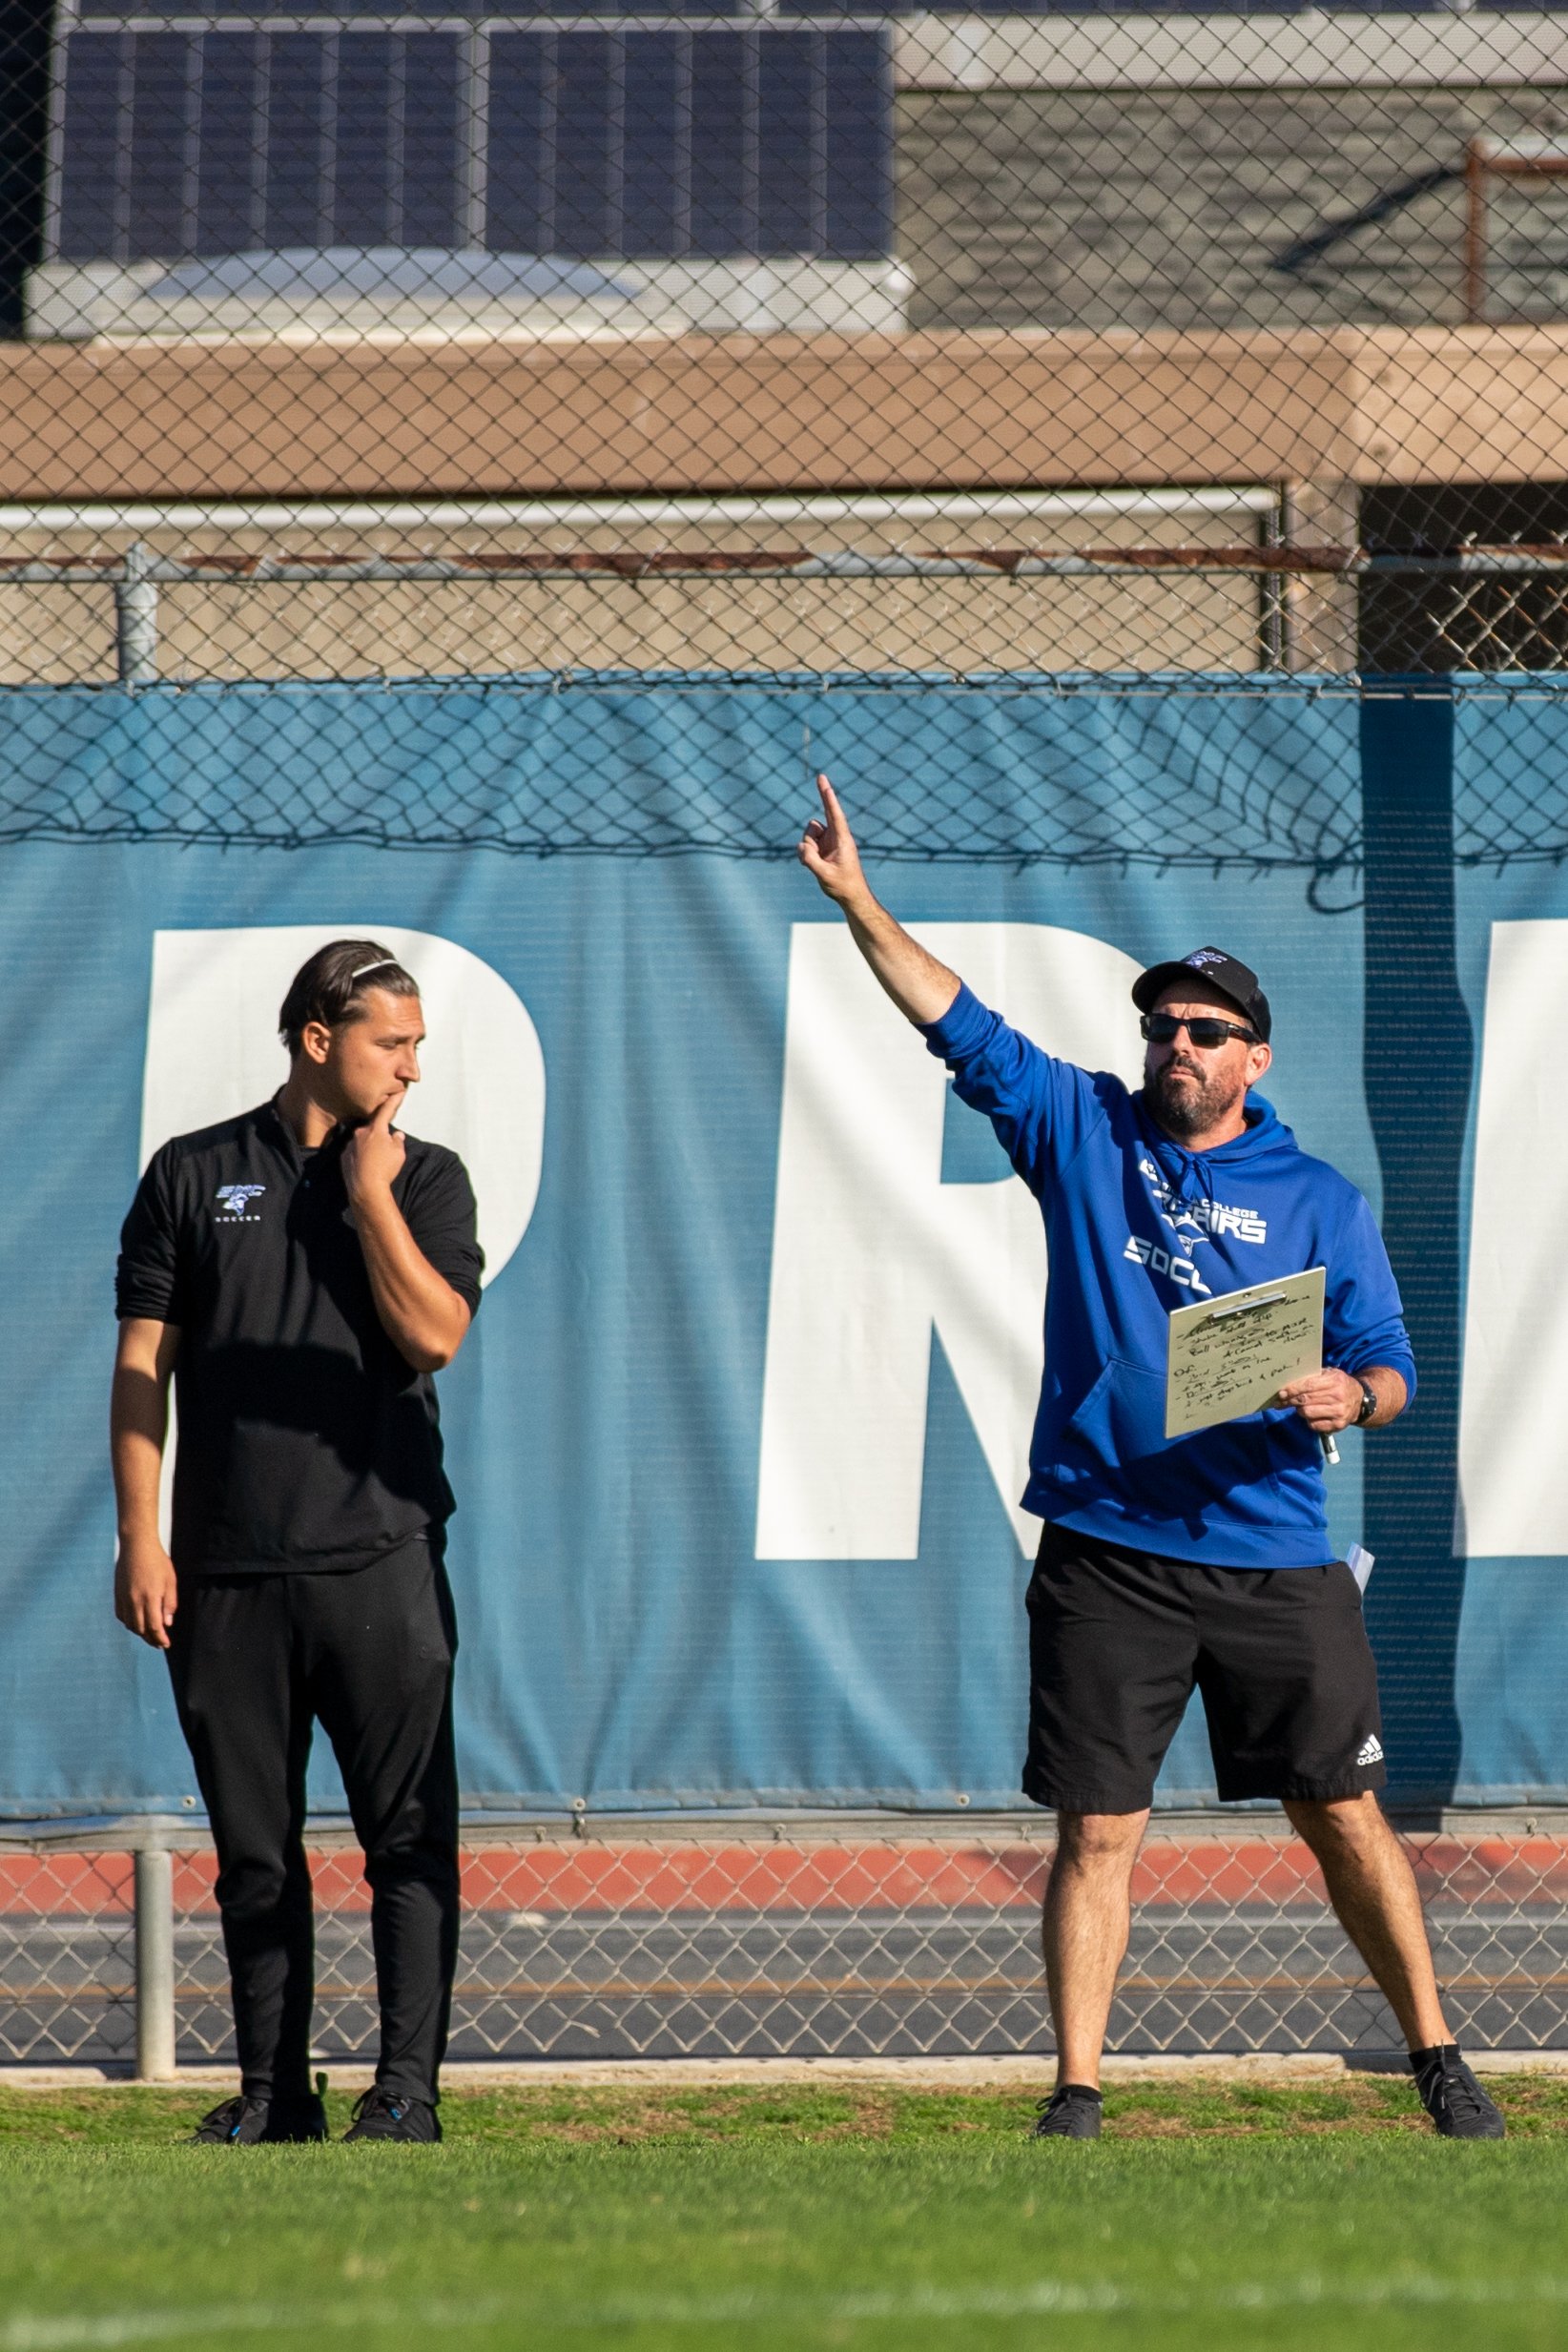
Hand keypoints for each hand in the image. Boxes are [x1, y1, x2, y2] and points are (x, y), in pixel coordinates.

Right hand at [115, 1535, 177, 1649]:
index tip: (166, 1644)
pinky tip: (137, 1622)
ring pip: (130, 1624)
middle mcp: (134, 1601)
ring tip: (150, 1634)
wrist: (136, 1546)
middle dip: (151, 1639)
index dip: (160, 1639)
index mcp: (150, 1598)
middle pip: (141, 1629)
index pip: (154, 1627)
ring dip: (140, 1632)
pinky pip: (121, 1615)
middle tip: (159, 1642)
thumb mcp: (170, 1581)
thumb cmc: (157, 1561)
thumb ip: (169, 1603)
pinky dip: (129, 1622)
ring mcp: (123, 1598)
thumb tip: (167, 1623)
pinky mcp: (117, 1594)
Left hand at [342, 1093, 406, 1204]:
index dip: (394, 1101)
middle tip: (388, 1147)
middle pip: (373, 1128)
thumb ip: (397, 1141)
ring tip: (377, 1162)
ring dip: (370, 1146)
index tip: (399, 1092)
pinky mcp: (344, 1157)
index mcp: (375, 1130)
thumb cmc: (385, 1169)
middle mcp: (360, 1134)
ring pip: (363, 1141)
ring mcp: (350, 1145)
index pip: (386, 1111)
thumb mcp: (399, 1153)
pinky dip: (361, 1155)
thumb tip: (397, 1135)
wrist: (366, 1189)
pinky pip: (355, 1151)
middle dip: (381, 1134)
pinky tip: (367, 1166)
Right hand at [799, 775, 870, 909]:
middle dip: (809, 841)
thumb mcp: (825, 875)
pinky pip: (807, 843)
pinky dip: (806, 853)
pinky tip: (815, 865)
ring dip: (807, 849)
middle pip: (813, 826)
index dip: (828, 797)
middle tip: (817, 861)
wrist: (851, 895)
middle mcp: (836, 836)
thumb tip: (800, 847)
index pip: (834, 814)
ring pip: (808, 835)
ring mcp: (829, 841)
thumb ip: (810, 860)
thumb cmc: (844, 885)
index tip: (823, 781)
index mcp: (842, 839)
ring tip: (819, 865)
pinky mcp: (823, 847)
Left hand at [1276, 1368, 1365, 1434]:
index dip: (1292, 1389)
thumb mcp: (1330, 1374)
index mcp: (1335, 1380)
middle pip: (1305, 1400)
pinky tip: (1312, 1415)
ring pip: (1307, 1413)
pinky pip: (1313, 1425)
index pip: (1308, 1385)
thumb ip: (1312, 1376)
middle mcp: (1338, 1396)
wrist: (1360, 1400)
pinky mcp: (1338, 1425)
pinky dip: (1309, 1420)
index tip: (1280, 1392)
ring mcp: (1339, 1412)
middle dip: (1290, 1400)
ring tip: (1301, 1406)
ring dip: (1300, 1410)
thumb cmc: (1339, 1384)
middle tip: (1280, 1401)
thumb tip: (1289, 1383)